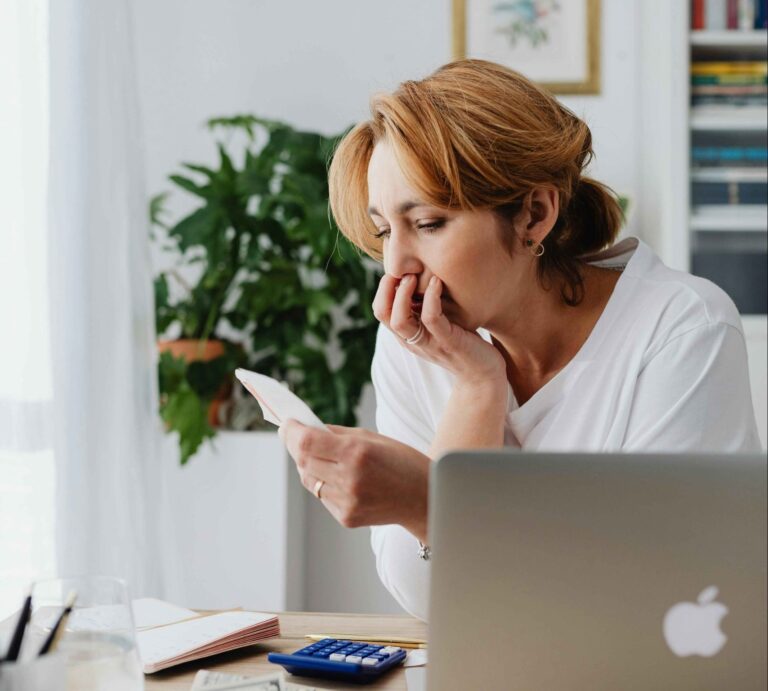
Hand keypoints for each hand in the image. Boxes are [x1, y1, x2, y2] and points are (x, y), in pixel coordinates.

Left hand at [279, 420, 429, 540]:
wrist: (425, 498)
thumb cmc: (402, 461)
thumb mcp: (372, 438)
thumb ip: (337, 434)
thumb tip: (306, 428)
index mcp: (357, 453)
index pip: (306, 442)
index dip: (291, 431)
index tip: (287, 423)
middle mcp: (349, 479)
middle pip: (303, 460)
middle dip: (295, 445)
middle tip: (292, 434)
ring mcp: (347, 502)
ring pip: (309, 480)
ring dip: (307, 465)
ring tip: (318, 455)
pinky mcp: (347, 518)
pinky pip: (322, 496)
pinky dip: (322, 483)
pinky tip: (336, 476)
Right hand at [372, 273, 505, 385]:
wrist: (483, 373)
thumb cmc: (463, 342)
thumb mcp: (439, 324)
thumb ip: (425, 308)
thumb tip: (420, 276)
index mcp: (407, 335)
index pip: (381, 311)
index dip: (383, 289)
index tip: (399, 270)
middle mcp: (413, 341)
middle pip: (383, 315)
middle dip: (387, 289)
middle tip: (403, 271)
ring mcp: (429, 343)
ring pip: (400, 321)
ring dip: (403, 294)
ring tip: (414, 276)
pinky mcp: (448, 343)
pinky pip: (431, 319)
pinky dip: (431, 298)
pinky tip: (437, 282)